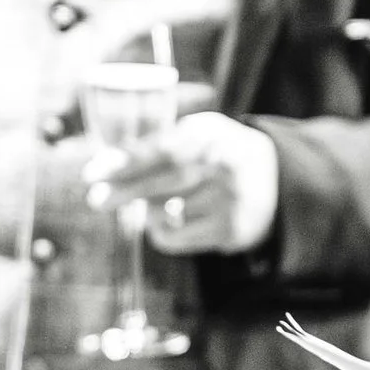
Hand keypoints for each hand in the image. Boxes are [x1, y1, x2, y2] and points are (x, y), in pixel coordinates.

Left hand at [86, 112, 279, 256]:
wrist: (277, 180)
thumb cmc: (218, 152)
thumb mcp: (197, 133)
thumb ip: (158, 142)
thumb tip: (104, 163)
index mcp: (212, 134)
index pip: (163, 149)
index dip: (125, 162)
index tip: (93, 172)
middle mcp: (226, 165)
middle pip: (164, 182)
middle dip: (124, 191)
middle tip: (95, 199)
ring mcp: (231, 200)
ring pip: (166, 213)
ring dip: (147, 211)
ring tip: (147, 204)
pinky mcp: (230, 230)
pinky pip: (177, 237)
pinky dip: (160, 231)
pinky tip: (168, 220)